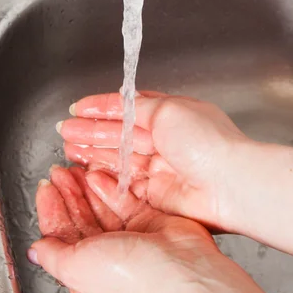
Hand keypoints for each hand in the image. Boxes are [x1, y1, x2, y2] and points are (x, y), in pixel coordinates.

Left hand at [30, 165, 279, 292]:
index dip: (51, 209)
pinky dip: (109, 187)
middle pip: (81, 218)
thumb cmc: (129, 276)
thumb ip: (54, 255)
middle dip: (68, 193)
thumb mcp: (75, 267)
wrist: (176, 268)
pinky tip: (97, 174)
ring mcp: (129, 239)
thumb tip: (35, 251)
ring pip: (101, 206)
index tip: (46, 187)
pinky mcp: (148, 221)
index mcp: (86, 274)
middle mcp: (107, 257)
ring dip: (86, 187)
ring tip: (75, 169)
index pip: (61, 235)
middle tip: (60, 172)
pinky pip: (123, 200)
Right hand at [58, 91, 251, 230]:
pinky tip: (86, 169)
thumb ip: (138, 105)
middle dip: (90, 130)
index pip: (128, 108)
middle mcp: (163, 140)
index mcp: (168, 115)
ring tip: (68, 146)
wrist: (228, 184)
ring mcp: (159, 167)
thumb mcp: (167, 109)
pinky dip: (104, 175)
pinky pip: (124, 183)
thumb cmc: (206, 142)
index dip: (101, 107)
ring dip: (92, 150)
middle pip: (118, 134)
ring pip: (118, 157)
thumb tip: (120, 99)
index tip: (78, 107)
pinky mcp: (155, 193)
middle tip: (65, 129)